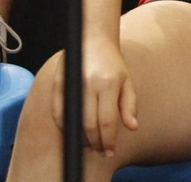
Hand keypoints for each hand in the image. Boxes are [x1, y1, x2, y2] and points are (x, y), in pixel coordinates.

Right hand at [50, 36, 137, 156]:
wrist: (93, 38)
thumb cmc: (112, 63)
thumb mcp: (127, 81)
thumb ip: (130, 105)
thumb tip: (133, 127)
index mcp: (109, 83)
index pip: (107, 121)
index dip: (108, 140)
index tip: (110, 151)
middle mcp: (89, 83)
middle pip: (89, 124)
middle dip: (95, 143)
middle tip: (100, 152)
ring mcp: (72, 82)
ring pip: (73, 120)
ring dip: (79, 138)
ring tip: (88, 145)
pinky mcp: (58, 81)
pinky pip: (58, 111)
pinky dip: (64, 126)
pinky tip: (73, 132)